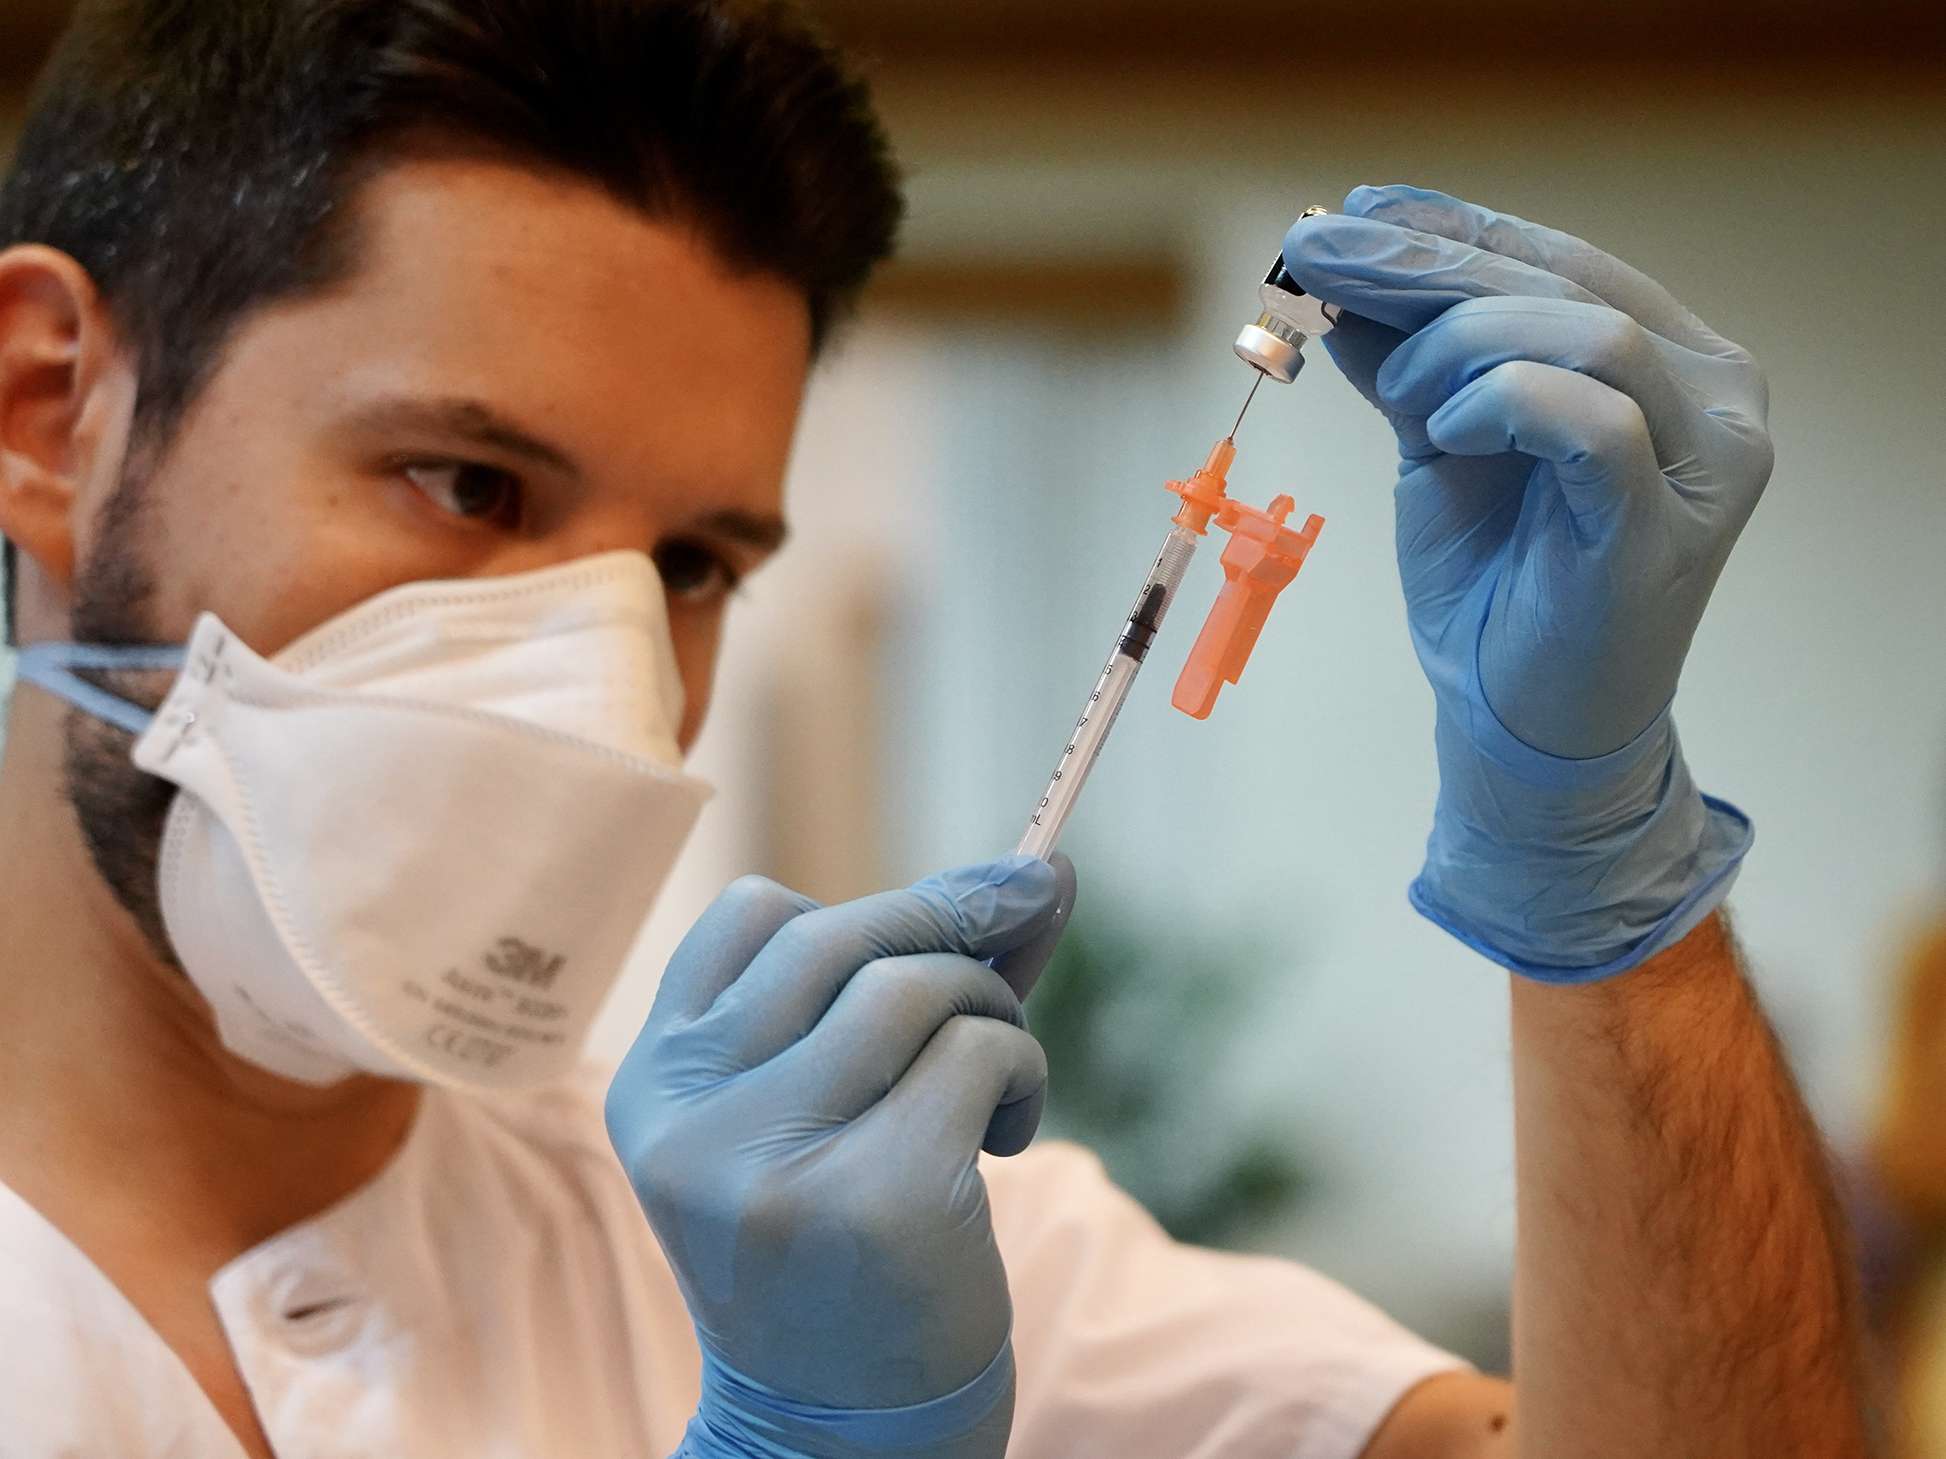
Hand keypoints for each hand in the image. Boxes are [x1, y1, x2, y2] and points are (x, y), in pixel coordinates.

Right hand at [607, 854, 1076, 1458]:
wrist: (839, 1438)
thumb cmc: (846, 1250)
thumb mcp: (833, 1111)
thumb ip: (914, 983)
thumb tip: (1050, 866)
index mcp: (654, 1087)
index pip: (751, 916)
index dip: (862, 906)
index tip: (942, 921)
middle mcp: (692, 1121)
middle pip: (840, 935)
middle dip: (952, 921)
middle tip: (1016, 945)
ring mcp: (776, 1164)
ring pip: (914, 986)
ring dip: (991, 1010)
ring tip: (998, 1079)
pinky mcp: (875, 1199)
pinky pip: (978, 1055)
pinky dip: (1020, 1073)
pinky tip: (1005, 1134)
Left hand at [1282, 185, 1760, 979]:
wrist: (1515, 724)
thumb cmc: (1491, 583)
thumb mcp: (1439, 443)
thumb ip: (1411, 358)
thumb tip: (1340, 267)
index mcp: (1670, 358)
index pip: (1558, 258)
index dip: (1448, 225)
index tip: (1347, 212)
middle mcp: (1715, 393)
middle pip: (1563, 283)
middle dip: (1422, 263)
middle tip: (1315, 256)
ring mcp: (1708, 459)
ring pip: (1589, 333)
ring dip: (1462, 346)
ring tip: (1402, 398)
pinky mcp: (1666, 527)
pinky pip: (1594, 421)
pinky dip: (1503, 404)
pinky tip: (1446, 433)